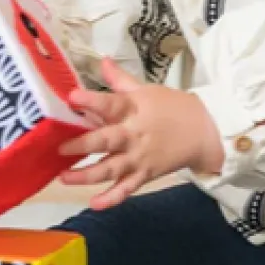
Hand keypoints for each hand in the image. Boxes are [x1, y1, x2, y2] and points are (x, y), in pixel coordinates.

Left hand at [58, 57, 223, 209]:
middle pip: (107, 141)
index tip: (72, 97)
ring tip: (64, 177)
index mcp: (133, 109)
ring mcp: (139, 157)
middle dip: (82, 145)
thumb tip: (102, 61)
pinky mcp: (144, 175)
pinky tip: (94, 203)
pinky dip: (111, 198)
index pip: (111, 103)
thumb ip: (120, 79)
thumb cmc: (172, 108)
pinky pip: (126, 189)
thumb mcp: (146, 89)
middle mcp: (134, 135)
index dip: (91, 100)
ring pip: (111, 169)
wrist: (203, 133)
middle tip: (61, 148)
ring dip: (87, 175)